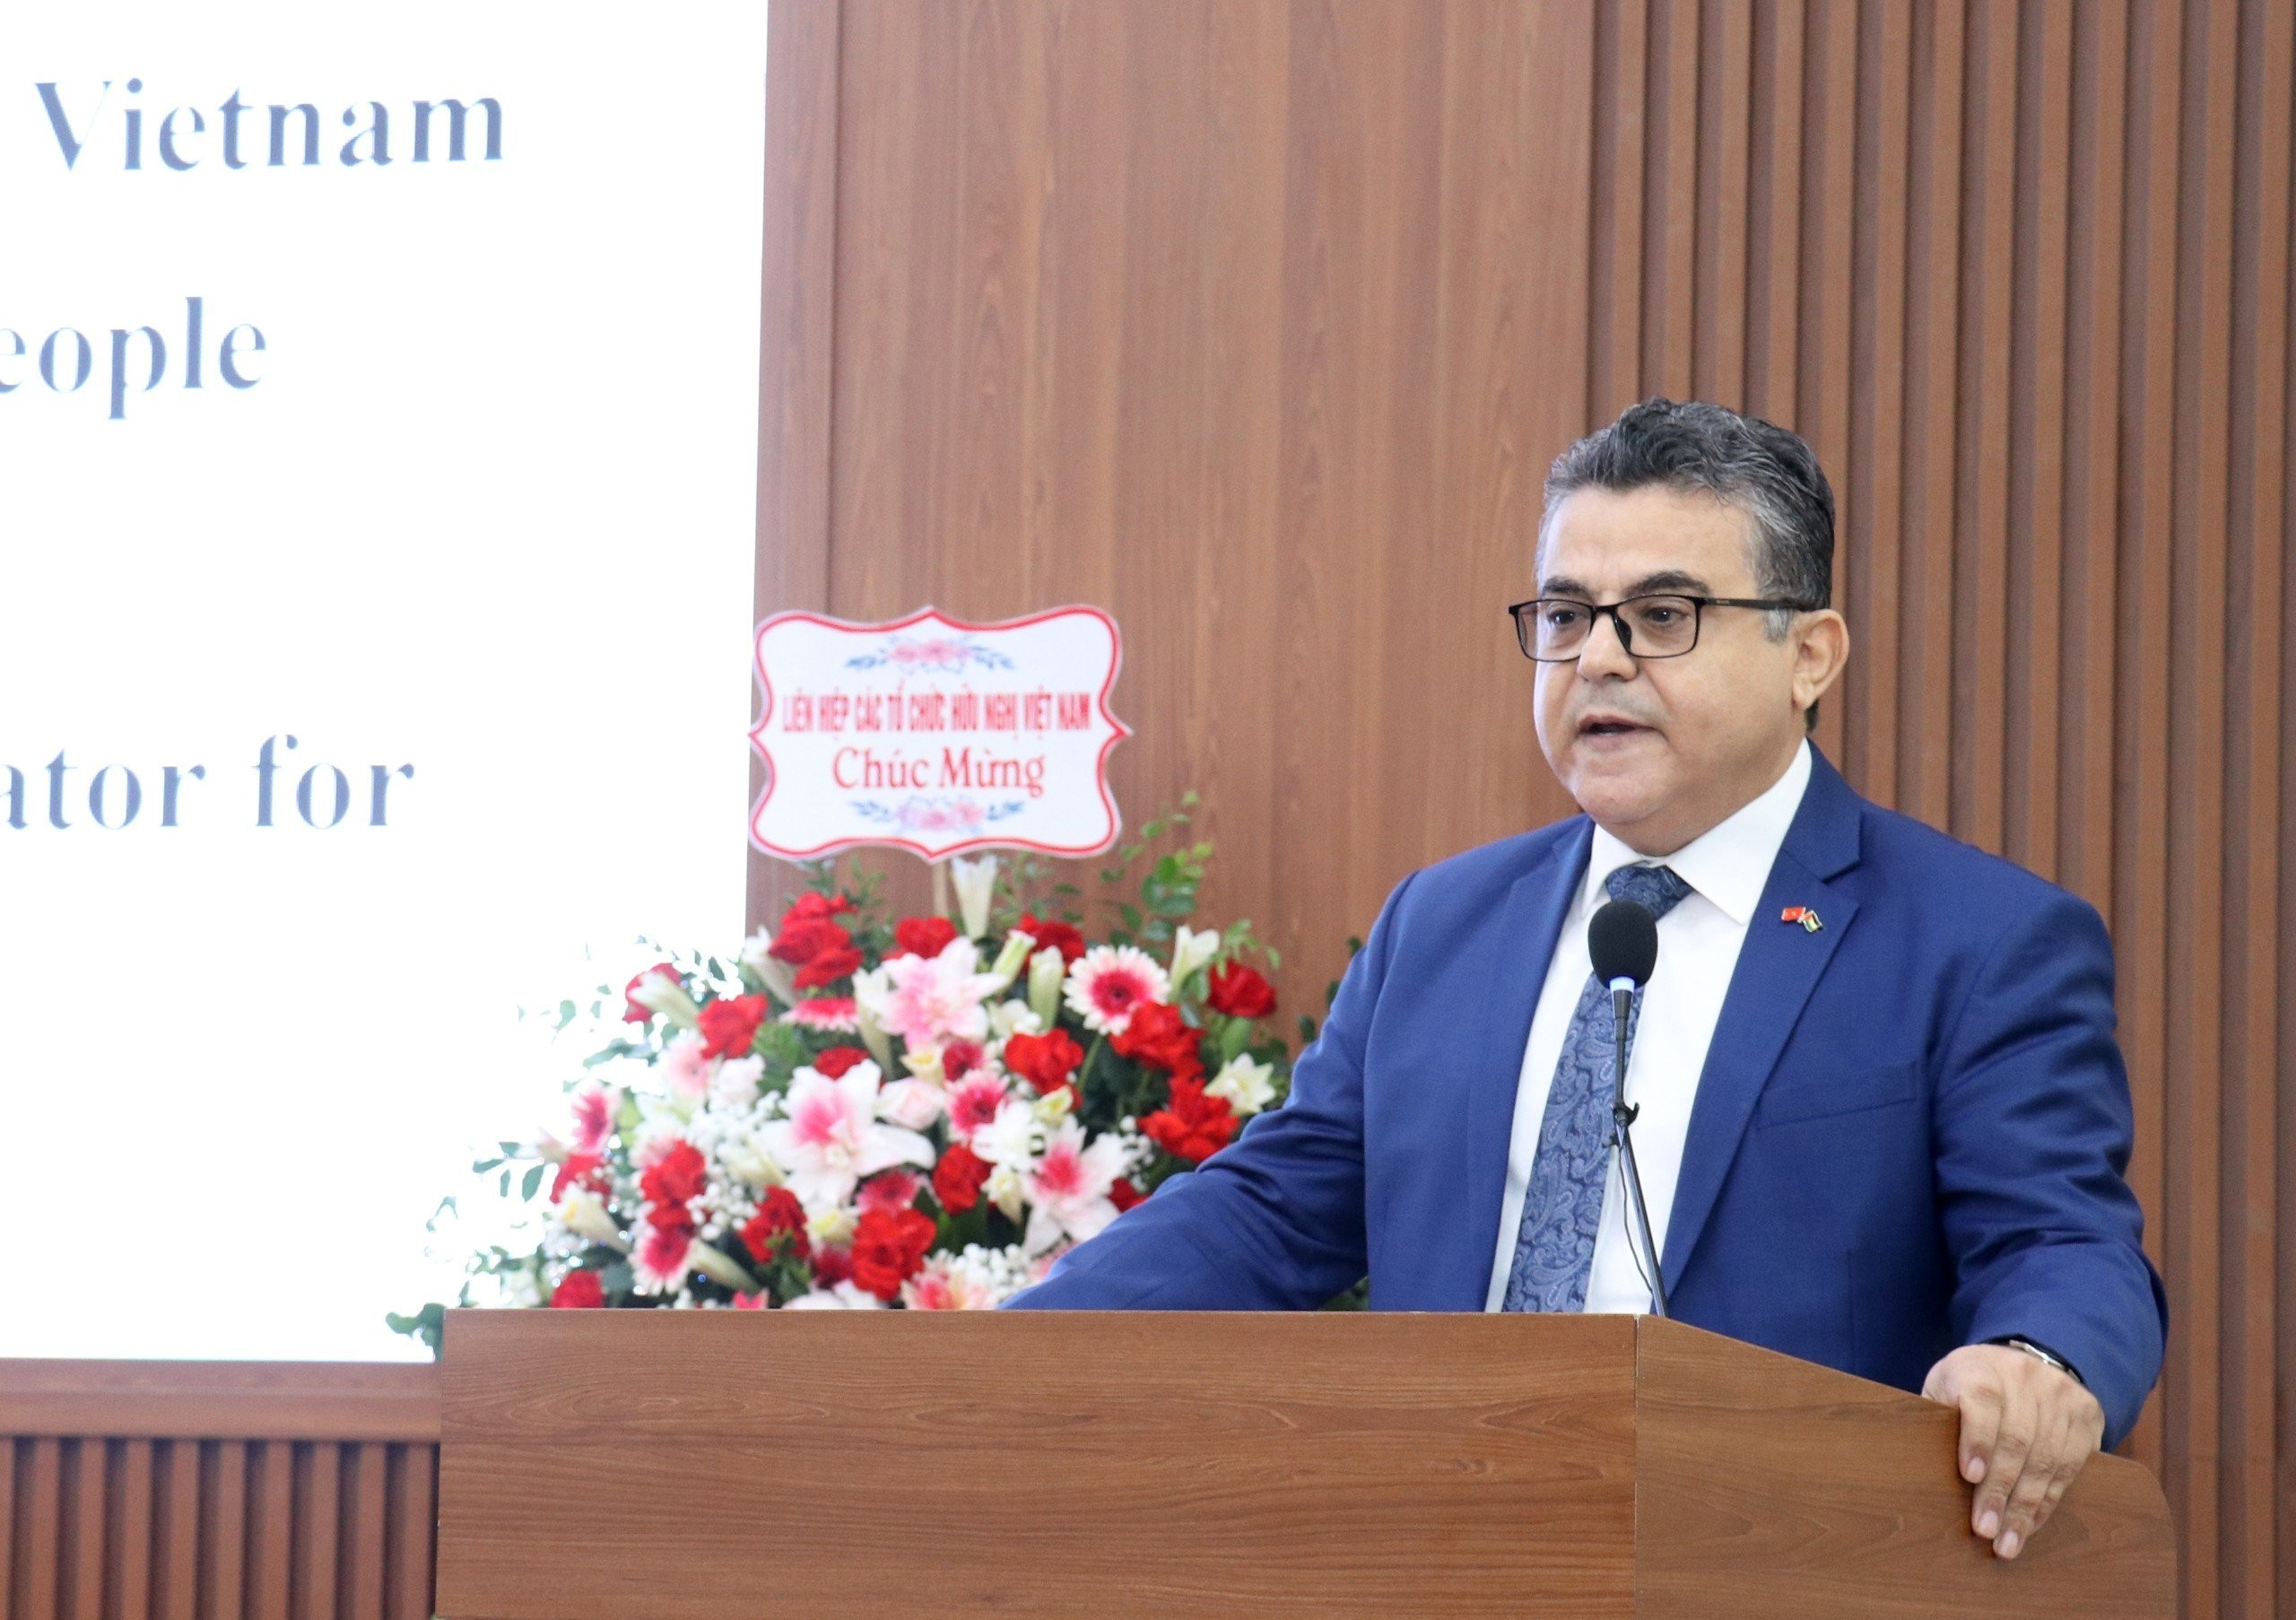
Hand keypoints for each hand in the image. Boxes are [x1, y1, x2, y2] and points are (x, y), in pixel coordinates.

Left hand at [1922, 1343, 2105, 1559]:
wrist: (2023, 1360)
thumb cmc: (1969, 1384)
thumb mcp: (1944, 1386)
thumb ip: (1936, 1418)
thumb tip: (1922, 1469)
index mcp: (1980, 1367)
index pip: (1982, 1400)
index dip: (1977, 1439)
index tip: (1969, 1476)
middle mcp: (2024, 1377)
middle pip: (2016, 1439)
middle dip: (1999, 1490)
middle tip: (1984, 1529)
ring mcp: (2060, 1395)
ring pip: (2046, 1459)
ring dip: (2025, 1507)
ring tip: (2007, 1542)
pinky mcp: (2086, 1416)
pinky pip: (2069, 1467)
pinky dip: (2047, 1501)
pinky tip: (2029, 1524)